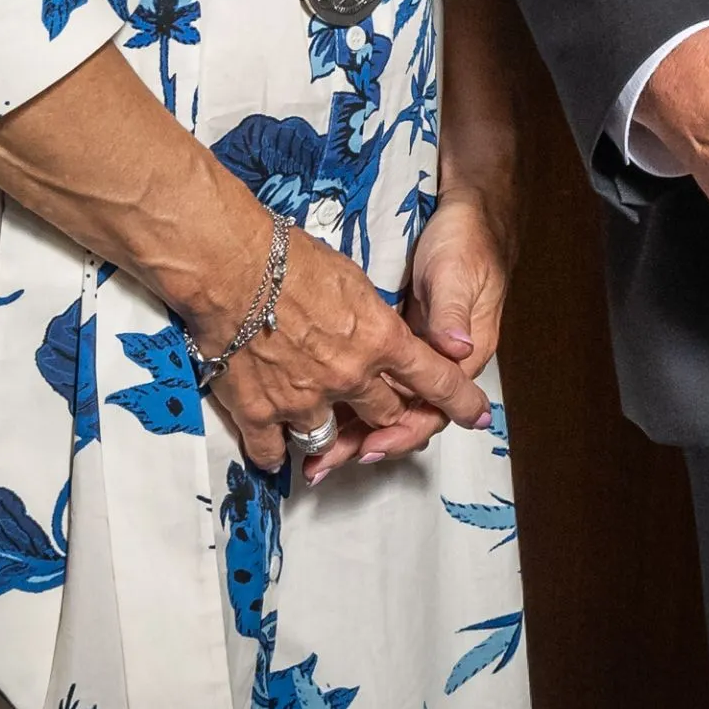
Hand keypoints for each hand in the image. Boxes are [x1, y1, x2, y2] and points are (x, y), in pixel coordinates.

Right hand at [195, 216, 491, 476]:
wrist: (232, 266)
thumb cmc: (291, 256)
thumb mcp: (352, 279)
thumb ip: (373, 317)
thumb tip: (382, 331)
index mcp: (381, 339)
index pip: (436, 378)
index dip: (459, 400)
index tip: (477, 416)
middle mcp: (350, 376)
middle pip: (384, 414)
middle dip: (383, 414)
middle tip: (373, 411)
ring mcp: (305, 399)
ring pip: (330, 438)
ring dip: (329, 436)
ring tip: (320, 430)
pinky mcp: (261, 412)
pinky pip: (275, 451)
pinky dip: (275, 451)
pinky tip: (275, 449)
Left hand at [310, 194, 516, 480]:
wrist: (467, 211)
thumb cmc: (466, 240)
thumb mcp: (459, 272)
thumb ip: (452, 310)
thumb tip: (454, 347)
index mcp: (462, 354)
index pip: (431, 408)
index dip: (400, 432)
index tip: (368, 447)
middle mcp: (436, 362)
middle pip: (400, 415)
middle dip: (362, 442)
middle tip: (322, 465)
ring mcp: (412, 352)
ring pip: (380, 403)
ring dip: (348, 429)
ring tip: (310, 454)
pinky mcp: (391, 339)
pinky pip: (369, 380)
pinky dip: (344, 399)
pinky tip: (315, 411)